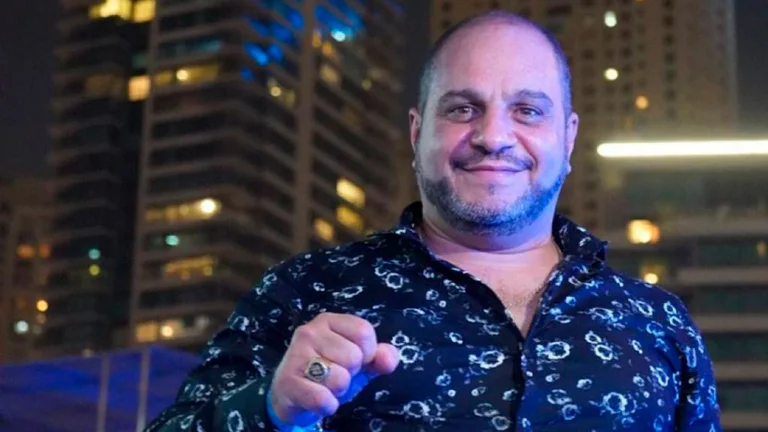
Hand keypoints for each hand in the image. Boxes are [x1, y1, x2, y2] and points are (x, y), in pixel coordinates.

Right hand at [268, 312, 399, 426]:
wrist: (289, 395)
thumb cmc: (327, 373)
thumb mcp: (358, 363)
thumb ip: (379, 357)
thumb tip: (388, 358)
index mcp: (328, 321)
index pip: (364, 331)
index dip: (367, 353)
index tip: (353, 361)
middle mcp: (310, 332)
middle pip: (354, 357)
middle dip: (350, 374)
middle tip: (334, 375)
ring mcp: (296, 355)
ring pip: (340, 378)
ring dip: (338, 391)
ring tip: (324, 386)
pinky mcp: (287, 381)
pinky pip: (322, 398)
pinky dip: (327, 405)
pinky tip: (317, 400)